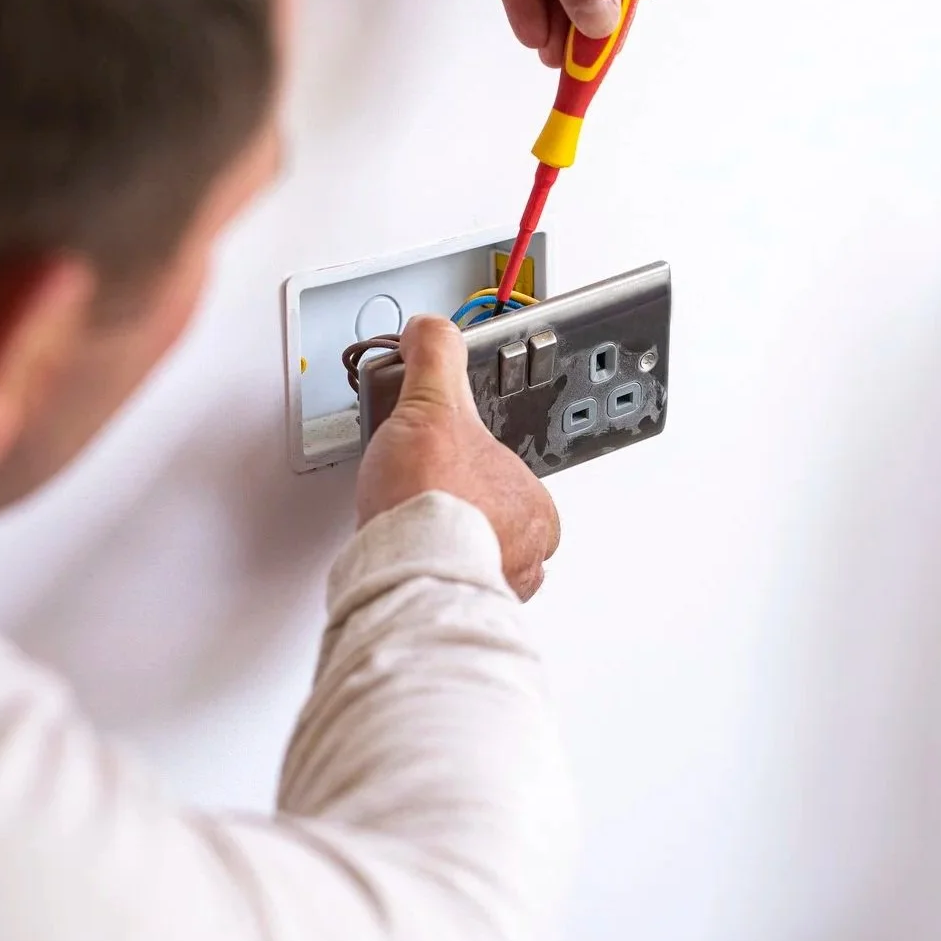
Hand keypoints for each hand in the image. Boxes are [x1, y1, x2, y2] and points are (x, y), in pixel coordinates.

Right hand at [355, 316, 559, 598]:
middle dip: (462, 511)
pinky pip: (450, 592)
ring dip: (448, 548)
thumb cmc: (430, 498)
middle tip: (424, 496)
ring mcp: (496, 585)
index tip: (449, 466)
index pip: (514, 483)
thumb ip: (436, 357)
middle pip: (496, 524)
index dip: (475, 469)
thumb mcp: (433, 403)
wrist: (407, 564)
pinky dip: (431, 578)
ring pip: (477, 562)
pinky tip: (406, 560)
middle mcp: (526, 552)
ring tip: (411, 529)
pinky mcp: (459, 609)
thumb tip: (431, 331)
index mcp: (534, 505)